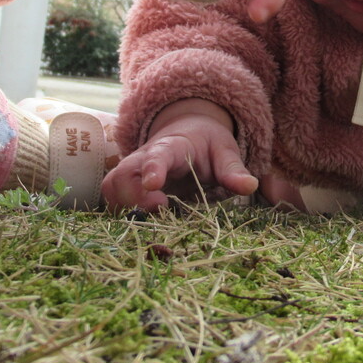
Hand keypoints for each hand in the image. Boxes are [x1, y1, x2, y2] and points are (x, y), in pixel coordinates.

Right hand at [101, 98, 257, 210]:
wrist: (188, 134)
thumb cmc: (207, 145)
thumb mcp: (224, 152)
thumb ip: (233, 169)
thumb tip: (251, 186)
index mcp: (171, 147)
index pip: (158, 155)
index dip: (153, 169)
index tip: (154, 185)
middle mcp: (144, 159)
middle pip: (124, 174)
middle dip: (133, 196)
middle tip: (160, 210)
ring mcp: (132, 174)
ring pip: (112, 189)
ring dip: (124, 208)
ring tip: (150, 222)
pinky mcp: (127, 189)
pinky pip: (112, 202)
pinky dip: (120, 216)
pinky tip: (140, 227)